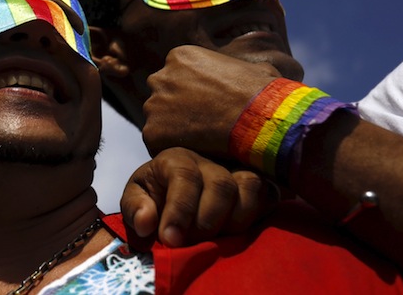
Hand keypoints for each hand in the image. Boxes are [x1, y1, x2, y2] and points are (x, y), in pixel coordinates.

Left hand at [120, 148, 278, 245]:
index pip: (184, 176)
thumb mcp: (134, 201)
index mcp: (176, 160)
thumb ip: (135, 209)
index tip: (171, 240)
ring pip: (250, 186)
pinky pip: (269, 194)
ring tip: (218, 238)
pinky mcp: (258, 185)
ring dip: (236, 220)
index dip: (179, 210)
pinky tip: (243, 231)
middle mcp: (208, 161)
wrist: (173, 199)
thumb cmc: (154, 199)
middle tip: (194, 243)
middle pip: (220, 184)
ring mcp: (236, 170)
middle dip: (207, 221)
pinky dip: (259, 214)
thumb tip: (146, 222)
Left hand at [142, 45, 280, 157]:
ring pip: (157, 118)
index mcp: (180, 56)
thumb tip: (247, 72)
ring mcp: (154, 104)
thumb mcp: (249, 67)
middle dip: (176, 108)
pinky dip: (172, 150)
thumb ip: (233, 68)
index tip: (207, 106)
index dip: (191, 93)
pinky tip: (194, 153)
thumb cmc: (262, 94)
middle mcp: (161, 76)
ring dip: (173, 129)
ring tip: (200, 141)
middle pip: (162, 95)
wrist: (260, 119)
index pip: (175, 75)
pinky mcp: (153, 131)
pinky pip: (157, 143)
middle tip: (200, 125)